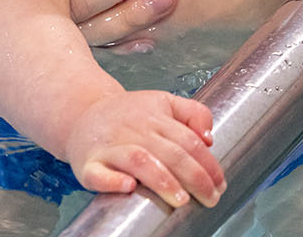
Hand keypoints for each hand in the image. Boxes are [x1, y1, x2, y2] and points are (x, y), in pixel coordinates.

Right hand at [66, 91, 223, 207]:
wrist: (82, 112)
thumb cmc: (127, 114)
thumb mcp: (163, 102)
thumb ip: (193, 113)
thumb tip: (209, 139)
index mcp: (156, 117)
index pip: (190, 141)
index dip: (208, 164)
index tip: (220, 184)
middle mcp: (135, 130)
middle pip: (171, 152)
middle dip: (195, 178)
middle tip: (210, 198)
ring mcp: (111, 147)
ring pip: (140, 160)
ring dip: (162, 180)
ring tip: (181, 199)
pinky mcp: (89, 164)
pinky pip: (98, 174)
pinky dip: (112, 181)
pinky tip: (129, 187)